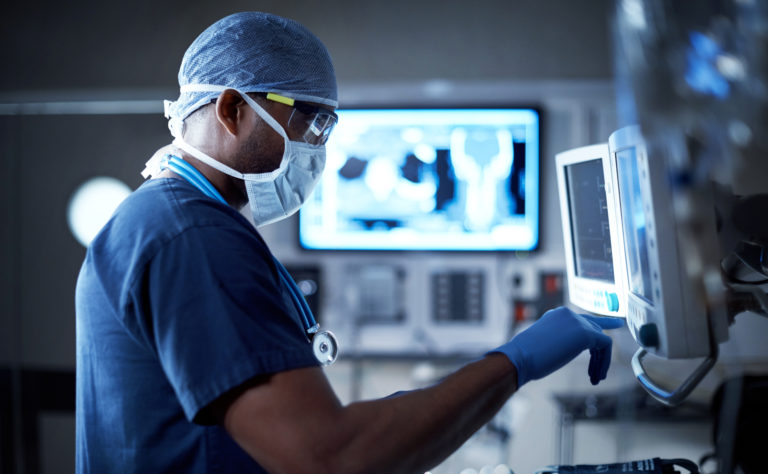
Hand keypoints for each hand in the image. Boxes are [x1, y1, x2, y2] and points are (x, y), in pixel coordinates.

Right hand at [489, 306, 624, 386]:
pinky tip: (598, 375)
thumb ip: (559, 340)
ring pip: (601, 339)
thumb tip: (567, 348)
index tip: (615, 325)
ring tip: (596, 379)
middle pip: (595, 329)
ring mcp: (577, 321)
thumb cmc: (526, 357)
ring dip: (601, 361)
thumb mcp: (545, 344)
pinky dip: (604, 361)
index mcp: (557, 315)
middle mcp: (568, 314)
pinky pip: (605, 345)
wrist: (520, 357)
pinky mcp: (585, 333)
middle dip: (600, 352)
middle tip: (599, 372)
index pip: (582, 319)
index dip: (599, 326)